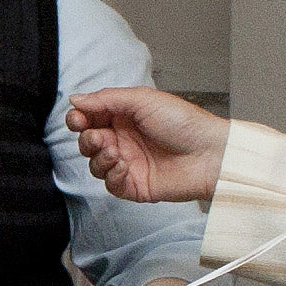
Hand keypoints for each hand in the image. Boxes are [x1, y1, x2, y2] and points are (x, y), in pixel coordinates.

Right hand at [68, 87, 229, 206]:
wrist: (209, 153)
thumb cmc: (184, 122)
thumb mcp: (142, 99)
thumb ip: (106, 99)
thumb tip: (76, 99)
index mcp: (124, 116)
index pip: (90, 118)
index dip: (79, 119)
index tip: (78, 119)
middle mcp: (124, 139)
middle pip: (88, 142)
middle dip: (87, 139)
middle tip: (98, 137)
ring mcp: (129, 163)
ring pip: (95, 164)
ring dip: (99, 157)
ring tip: (115, 151)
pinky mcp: (135, 185)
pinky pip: (110, 184)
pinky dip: (111, 174)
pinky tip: (123, 166)